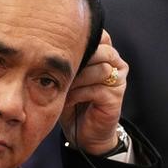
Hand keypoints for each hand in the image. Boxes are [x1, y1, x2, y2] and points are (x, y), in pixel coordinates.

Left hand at [60, 30, 127, 154]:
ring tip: (64, 87)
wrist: (84, 133)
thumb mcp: (68, 74)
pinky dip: (78, 94)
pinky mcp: (116, 96)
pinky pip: (96, 88)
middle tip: (61, 71)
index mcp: (104, 53)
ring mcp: (118, 80)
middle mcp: (115, 63)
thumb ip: (69, 57)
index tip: (61, 52)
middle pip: (101, 49)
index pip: (98, 34)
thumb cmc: (73, 100)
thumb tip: (49, 41)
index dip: (80, 41)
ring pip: (100, 68)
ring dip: (77, 78)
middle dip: (79, 60)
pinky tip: (68, 100)